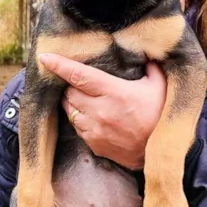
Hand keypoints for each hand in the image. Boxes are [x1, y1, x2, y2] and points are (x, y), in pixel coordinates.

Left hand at [38, 53, 165, 169]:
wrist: (162, 152)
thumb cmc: (161, 115)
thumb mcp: (159, 86)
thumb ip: (150, 67)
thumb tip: (145, 54)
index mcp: (114, 92)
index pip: (79, 75)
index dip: (59, 65)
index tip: (44, 57)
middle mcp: (100, 111)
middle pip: (70, 93)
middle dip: (71, 85)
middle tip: (80, 82)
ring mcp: (95, 130)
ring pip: (69, 111)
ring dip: (72, 102)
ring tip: (83, 98)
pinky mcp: (94, 144)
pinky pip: (77, 127)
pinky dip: (79, 119)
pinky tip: (91, 115)